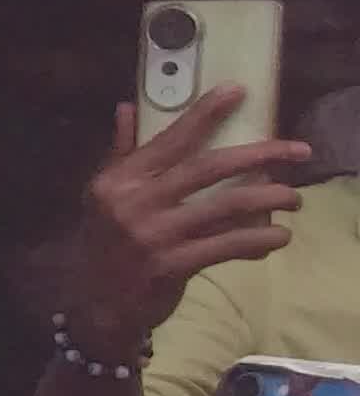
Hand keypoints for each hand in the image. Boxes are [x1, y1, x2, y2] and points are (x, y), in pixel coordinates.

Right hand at [60, 96, 308, 359]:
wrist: (96, 304)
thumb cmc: (105, 244)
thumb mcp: (102, 196)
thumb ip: (119, 153)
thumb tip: (126, 108)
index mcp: (119, 180)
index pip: (169, 139)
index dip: (205, 114)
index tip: (239, 91)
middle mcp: (135, 202)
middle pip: (208, 168)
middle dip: (260, 154)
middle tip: (299, 150)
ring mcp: (154, 235)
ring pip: (226, 206)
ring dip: (269, 198)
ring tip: (294, 197)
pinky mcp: (172, 265)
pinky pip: (226, 246)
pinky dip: (258, 239)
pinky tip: (278, 236)